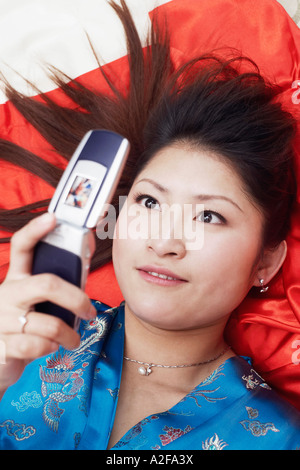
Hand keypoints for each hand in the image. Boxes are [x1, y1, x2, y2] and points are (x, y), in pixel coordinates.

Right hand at [0, 212, 96, 393]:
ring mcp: (2, 319)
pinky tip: (51, 347)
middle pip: (47, 284)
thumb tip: (85, 265)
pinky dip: (52, 348)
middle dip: (76, 298)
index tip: (53, 218)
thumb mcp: (33, 303)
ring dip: (69, 335)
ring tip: (73, 339)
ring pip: (49, 323)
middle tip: (89, 311)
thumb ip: (53, 289)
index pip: (21, 247)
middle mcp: (7, 294)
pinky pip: (39, 345)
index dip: (35, 231)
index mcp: (15, 279)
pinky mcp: (3, 345)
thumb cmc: (23, 325)